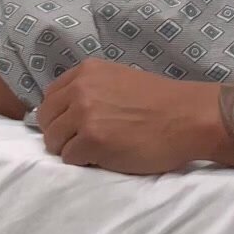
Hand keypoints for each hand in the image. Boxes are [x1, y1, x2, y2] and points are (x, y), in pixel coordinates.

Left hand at [37, 60, 222, 175]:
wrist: (187, 118)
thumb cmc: (160, 102)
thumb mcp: (119, 80)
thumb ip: (91, 89)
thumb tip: (67, 109)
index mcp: (87, 71)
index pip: (50, 96)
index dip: (59, 115)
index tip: (73, 126)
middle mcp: (81, 89)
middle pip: (46, 119)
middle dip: (60, 134)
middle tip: (83, 143)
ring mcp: (84, 115)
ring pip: (53, 141)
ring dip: (70, 149)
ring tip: (96, 150)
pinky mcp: (92, 141)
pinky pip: (69, 158)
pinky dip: (83, 162)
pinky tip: (105, 157)